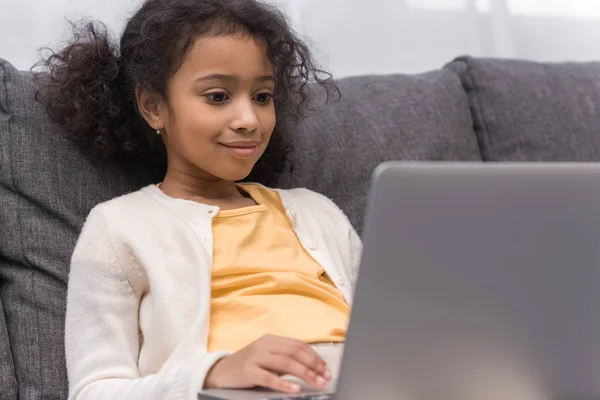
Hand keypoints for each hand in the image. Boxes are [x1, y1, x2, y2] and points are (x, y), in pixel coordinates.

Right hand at [204, 334, 331, 393]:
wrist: (219, 372)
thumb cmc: (247, 366)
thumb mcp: (266, 358)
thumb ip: (285, 360)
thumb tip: (312, 368)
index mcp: (271, 340)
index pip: (299, 345)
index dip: (315, 357)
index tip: (326, 369)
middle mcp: (264, 345)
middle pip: (295, 352)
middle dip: (314, 365)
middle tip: (325, 377)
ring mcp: (255, 357)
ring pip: (285, 362)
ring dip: (305, 373)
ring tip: (316, 382)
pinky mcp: (248, 371)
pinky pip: (269, 377)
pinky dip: (284, 384)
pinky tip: (295, 389)